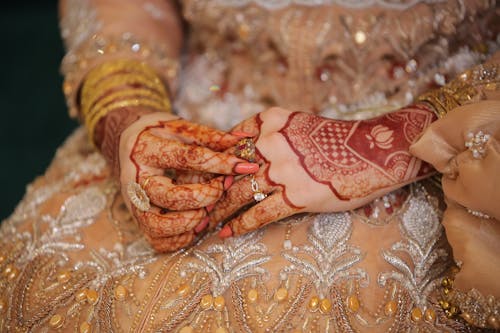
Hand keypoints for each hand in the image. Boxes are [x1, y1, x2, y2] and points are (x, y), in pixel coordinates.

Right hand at [119, 112, 258, 250]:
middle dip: (203, 197)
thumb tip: (246, 140)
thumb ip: (213, 137)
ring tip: (206, 213)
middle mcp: (135, 178)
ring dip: (189, 223)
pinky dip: (180, 239)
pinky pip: (157, 241)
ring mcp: (134, 202)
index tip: (245, 165)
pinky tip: (196, 225)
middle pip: (169, 197)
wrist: (129, 144)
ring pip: (157, 225)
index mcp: (147, 149)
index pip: (187, 157)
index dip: (220, 163)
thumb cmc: (161, 134)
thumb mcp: (183, 128)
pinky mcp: (137, 219)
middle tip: (220, 190)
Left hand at [211, 106, 435, 236]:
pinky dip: (241, 224)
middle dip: (210, 189)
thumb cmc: (338, 139)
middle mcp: (272, 144)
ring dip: (219, 210)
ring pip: (239, 193)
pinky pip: (260, 213)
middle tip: (195, 203)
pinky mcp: (296, 195)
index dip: (212, 161)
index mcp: (271, 122)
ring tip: (204, 222)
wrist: (373, 150)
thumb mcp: (300, 122)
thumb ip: (271, 131)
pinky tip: (228, 233)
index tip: (198, 174)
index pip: (230, 143)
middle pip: (230, 170)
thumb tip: (244, 150)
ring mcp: (283, 171)